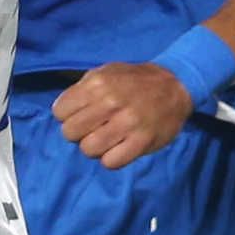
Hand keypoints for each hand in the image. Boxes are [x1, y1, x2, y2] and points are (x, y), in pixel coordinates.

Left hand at [55, 64, 191, 170]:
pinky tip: (118, 148)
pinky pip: (111, 162)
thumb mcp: (105, 72)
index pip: (59, 112)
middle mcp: (110, 102)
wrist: (175, 85)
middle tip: (92, 129)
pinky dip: (111, 159)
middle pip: (70, 132)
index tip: (80, 115)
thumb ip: (82, 89)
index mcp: (98, 83)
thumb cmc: (134, 80)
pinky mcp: (142, 141)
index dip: (67, 116)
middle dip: (78, 133)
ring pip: (88, 149)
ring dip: (94, 148)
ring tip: (106, 140)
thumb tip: (63, 111)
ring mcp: (127, 123)